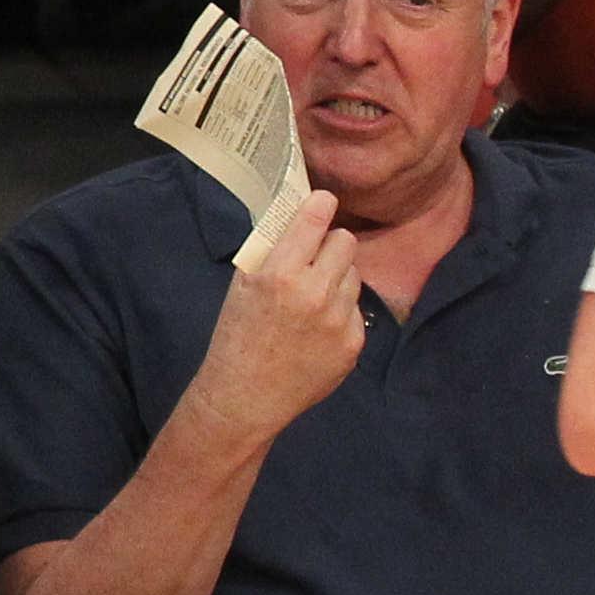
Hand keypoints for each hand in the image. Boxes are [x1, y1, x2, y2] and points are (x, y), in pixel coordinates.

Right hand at [183, 191, 360, 442]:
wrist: (247, 394)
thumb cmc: (238, 334)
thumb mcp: (243, 286)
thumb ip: (272, 252)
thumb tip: (296, 217)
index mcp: (280, 275)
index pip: (315, 222)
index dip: (321, 206)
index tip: (325, 199)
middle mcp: (315, 293)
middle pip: (346, 242)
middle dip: (331, 244)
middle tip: (316, 255)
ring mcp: (339, 319)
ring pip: (353, 275)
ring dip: (337, 278)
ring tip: (311, 298)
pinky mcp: (354, 342)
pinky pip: (355, 309)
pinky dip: (341, 311)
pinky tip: (317, 328)